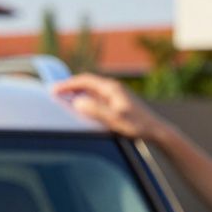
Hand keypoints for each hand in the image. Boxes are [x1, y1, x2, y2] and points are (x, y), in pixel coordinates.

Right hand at [51, 74, 170, 142]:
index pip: (84, 80)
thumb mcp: (115, 119)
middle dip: (70, 88)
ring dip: (78, 94)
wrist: (157, 131)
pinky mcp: (119, 103)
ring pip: (92, 91)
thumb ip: (96, 111)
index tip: (54, 90)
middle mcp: (114, 88)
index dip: (67, 85)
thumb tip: (78, 102)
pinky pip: (98, 98)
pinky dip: (86, 100)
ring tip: (64, 100)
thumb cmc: (138, 126)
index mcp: (111, 88)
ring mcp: (117, 95)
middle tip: (55, 93)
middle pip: (87, 83)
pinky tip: (83, 109)